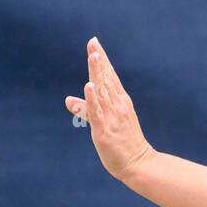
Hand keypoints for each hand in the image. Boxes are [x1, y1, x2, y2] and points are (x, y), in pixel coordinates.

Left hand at [64, 37, 154, 181]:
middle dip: (99, 60)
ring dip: (97, 73)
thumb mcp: (105, 121)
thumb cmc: (123, 142)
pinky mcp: (104, 131)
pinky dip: (93, 99)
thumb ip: (86, 108)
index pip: (110, 76)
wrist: (138, 163)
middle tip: (93, 42)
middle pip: (106, 79)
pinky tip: (89, 86)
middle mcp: (117, 105)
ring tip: (94, 55)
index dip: (102, 59)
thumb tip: (68, 99)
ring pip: (102, 91)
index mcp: (120, 101)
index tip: (94, 42)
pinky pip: (97, 113)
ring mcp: (112, 117)